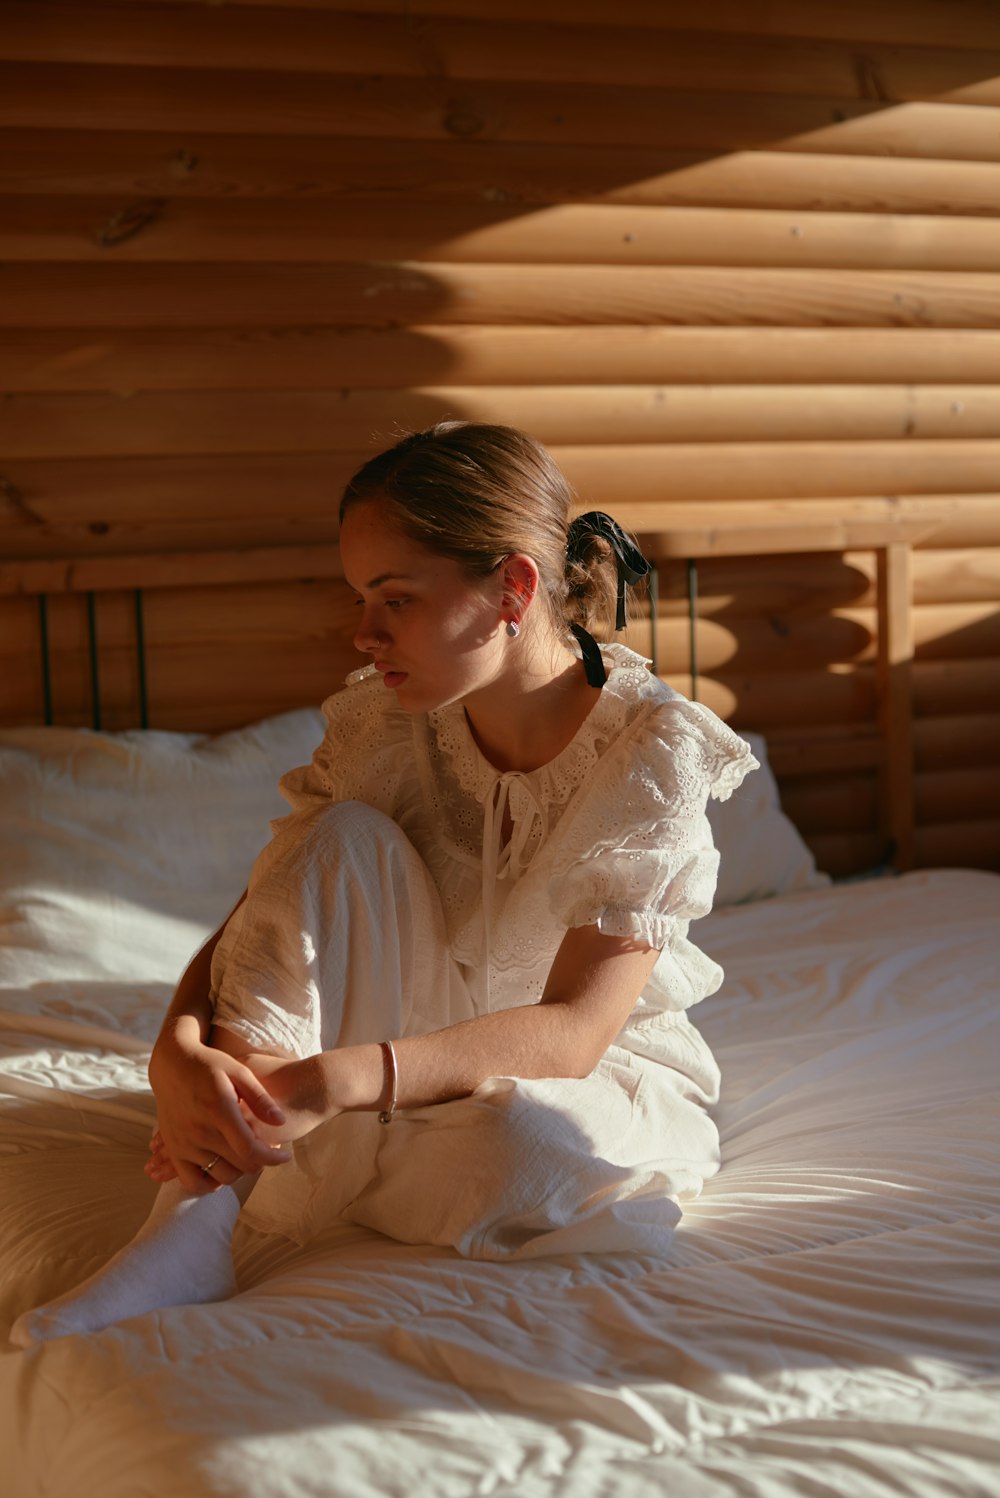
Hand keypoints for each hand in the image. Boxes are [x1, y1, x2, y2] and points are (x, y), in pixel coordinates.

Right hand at [147, 1025, 292, 1191]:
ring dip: (239, 1171)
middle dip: (260, 1162)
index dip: (272, 1158)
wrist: (171, 1064)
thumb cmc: (209, 1064)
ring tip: (245, 1156)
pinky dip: (210, 1183)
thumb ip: (260, 1099)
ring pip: (220, 1176)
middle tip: (267, 1150)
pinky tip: (221, 1169)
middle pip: (239, 1166)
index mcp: (219, 1110)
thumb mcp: (239, 1071)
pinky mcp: (173, 1150)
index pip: (250, 1149)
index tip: (285, 1155)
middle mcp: (200, 1131)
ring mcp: (184, 1143)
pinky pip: (192, 1181)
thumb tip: (281, 1122)